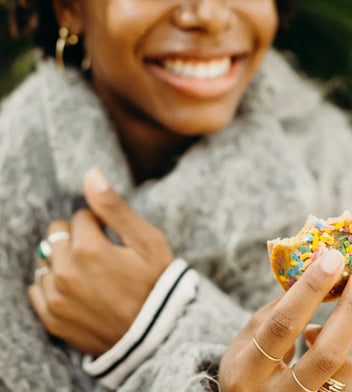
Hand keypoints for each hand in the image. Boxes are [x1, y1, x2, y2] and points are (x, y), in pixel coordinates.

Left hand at [28, 167, 173, 355]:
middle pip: (57, 234)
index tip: (114, 238)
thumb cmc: (156, 283)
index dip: (100, 223)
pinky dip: (52, 282)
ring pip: (46, 259)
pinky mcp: (52, 319)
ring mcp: (56, 298)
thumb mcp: (147, 240)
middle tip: (101, 251)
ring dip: (63, 258)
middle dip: (77, 236)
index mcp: (88, 249)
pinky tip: (76, 287)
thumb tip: (91, 174)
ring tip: (90, 270)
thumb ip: (114, 207)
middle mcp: (65, 272)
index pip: (80, 216)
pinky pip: (37, 288)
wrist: (156, 335)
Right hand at [219, 250, 351, 390]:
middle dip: (350, 310)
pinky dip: (342, 351)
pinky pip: (345, 380)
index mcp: (245, 370)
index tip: (332, 259)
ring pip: (341, 370)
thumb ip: (276, 311)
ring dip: (346, 328)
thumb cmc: (246, 366)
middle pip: (324, 355)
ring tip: (337, 309)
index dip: (310, 290)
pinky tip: (320, 339)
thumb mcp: (247, 338)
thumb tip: (312, 274)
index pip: (282, 325)